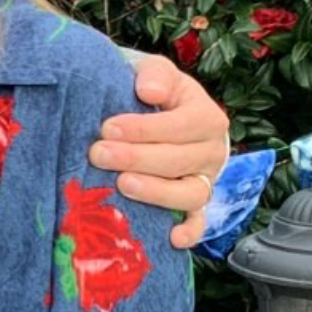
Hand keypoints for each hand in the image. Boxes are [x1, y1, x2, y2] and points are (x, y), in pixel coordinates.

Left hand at [89, 55, 229, 248]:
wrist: (161, 113)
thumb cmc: (156, 93)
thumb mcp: (157, 73)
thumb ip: (155, 75)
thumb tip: (148, 91)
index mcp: (207, 117)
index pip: (180, 126)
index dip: (144, 129)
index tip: (108, 128)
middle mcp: (212, 151)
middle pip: (178, 161)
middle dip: (136, 158)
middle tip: (98, 154)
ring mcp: (205, 181)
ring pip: (190, 194)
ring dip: (155, 192)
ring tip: (121, 185)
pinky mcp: (196, 205)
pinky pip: (199, 222)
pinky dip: (190, 232)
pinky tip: (171, 238)